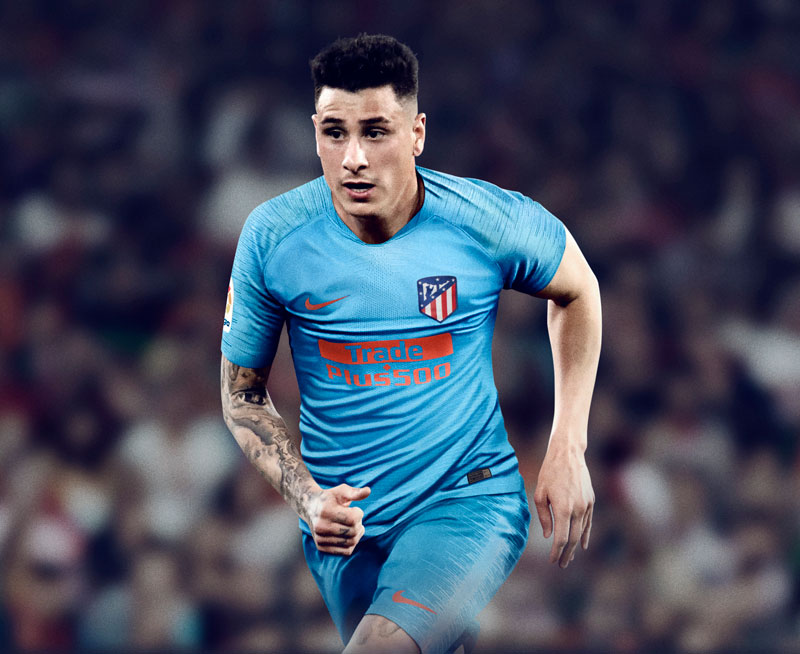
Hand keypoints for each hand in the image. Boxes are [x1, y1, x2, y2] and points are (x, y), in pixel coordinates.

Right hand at [305, 484, 370, 554]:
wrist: (309, 507)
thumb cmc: (329, 498)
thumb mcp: (341, 491)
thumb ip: (355, 492)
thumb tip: (368, 491)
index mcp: (326, 510)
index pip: (352, 518)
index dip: (359, 513)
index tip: (356, 509)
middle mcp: (321, 526)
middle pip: (353, 531)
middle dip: (359, 524)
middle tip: (356, 518)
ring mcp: (320, 538)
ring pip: (351, 542)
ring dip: (358, 534)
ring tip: (355, 526)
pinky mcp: (321, 547)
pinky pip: (346, 551)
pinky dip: (352, 544)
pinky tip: (349, 534)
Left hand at [533, 443, 593, 567]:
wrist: (568, 454)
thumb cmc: (549, 472)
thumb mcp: (540, 494)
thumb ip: (543, 516)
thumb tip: (549, 535)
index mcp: (563, 509)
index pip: (561, 538)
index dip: (556, 552)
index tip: (552, 561)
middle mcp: (578, 509)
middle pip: (573, 539)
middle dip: (567, 554)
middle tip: (561, 565)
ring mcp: (587, 505)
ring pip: (582, 532)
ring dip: (575, 546)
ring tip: (569, 558)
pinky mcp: (591, 501)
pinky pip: (588, 522)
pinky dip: (585, 534)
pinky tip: (581, 544)